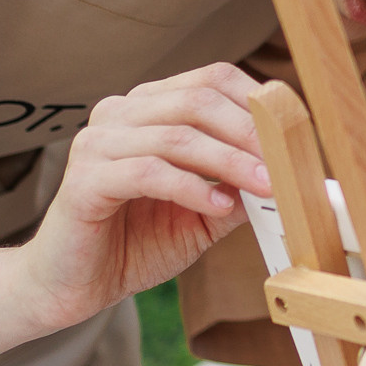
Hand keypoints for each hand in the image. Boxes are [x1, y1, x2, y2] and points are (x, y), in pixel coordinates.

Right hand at [14, 64, 272, 329]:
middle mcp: (120, 114)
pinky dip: (191, 189)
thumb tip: (289, 173)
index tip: (292, 135)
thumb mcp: (203, 215)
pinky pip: (148, 172)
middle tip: (284, 164)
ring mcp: (98, 143)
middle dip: (249, 132)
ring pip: (177, 135)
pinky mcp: (84, 179)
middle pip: (198, 100)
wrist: (73, 286)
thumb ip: (238, 188)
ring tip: (263, 188)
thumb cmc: (135, 243)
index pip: (211, 79)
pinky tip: (218, 207)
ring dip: (229, 162)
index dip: (256, 102)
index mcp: (149, 108)